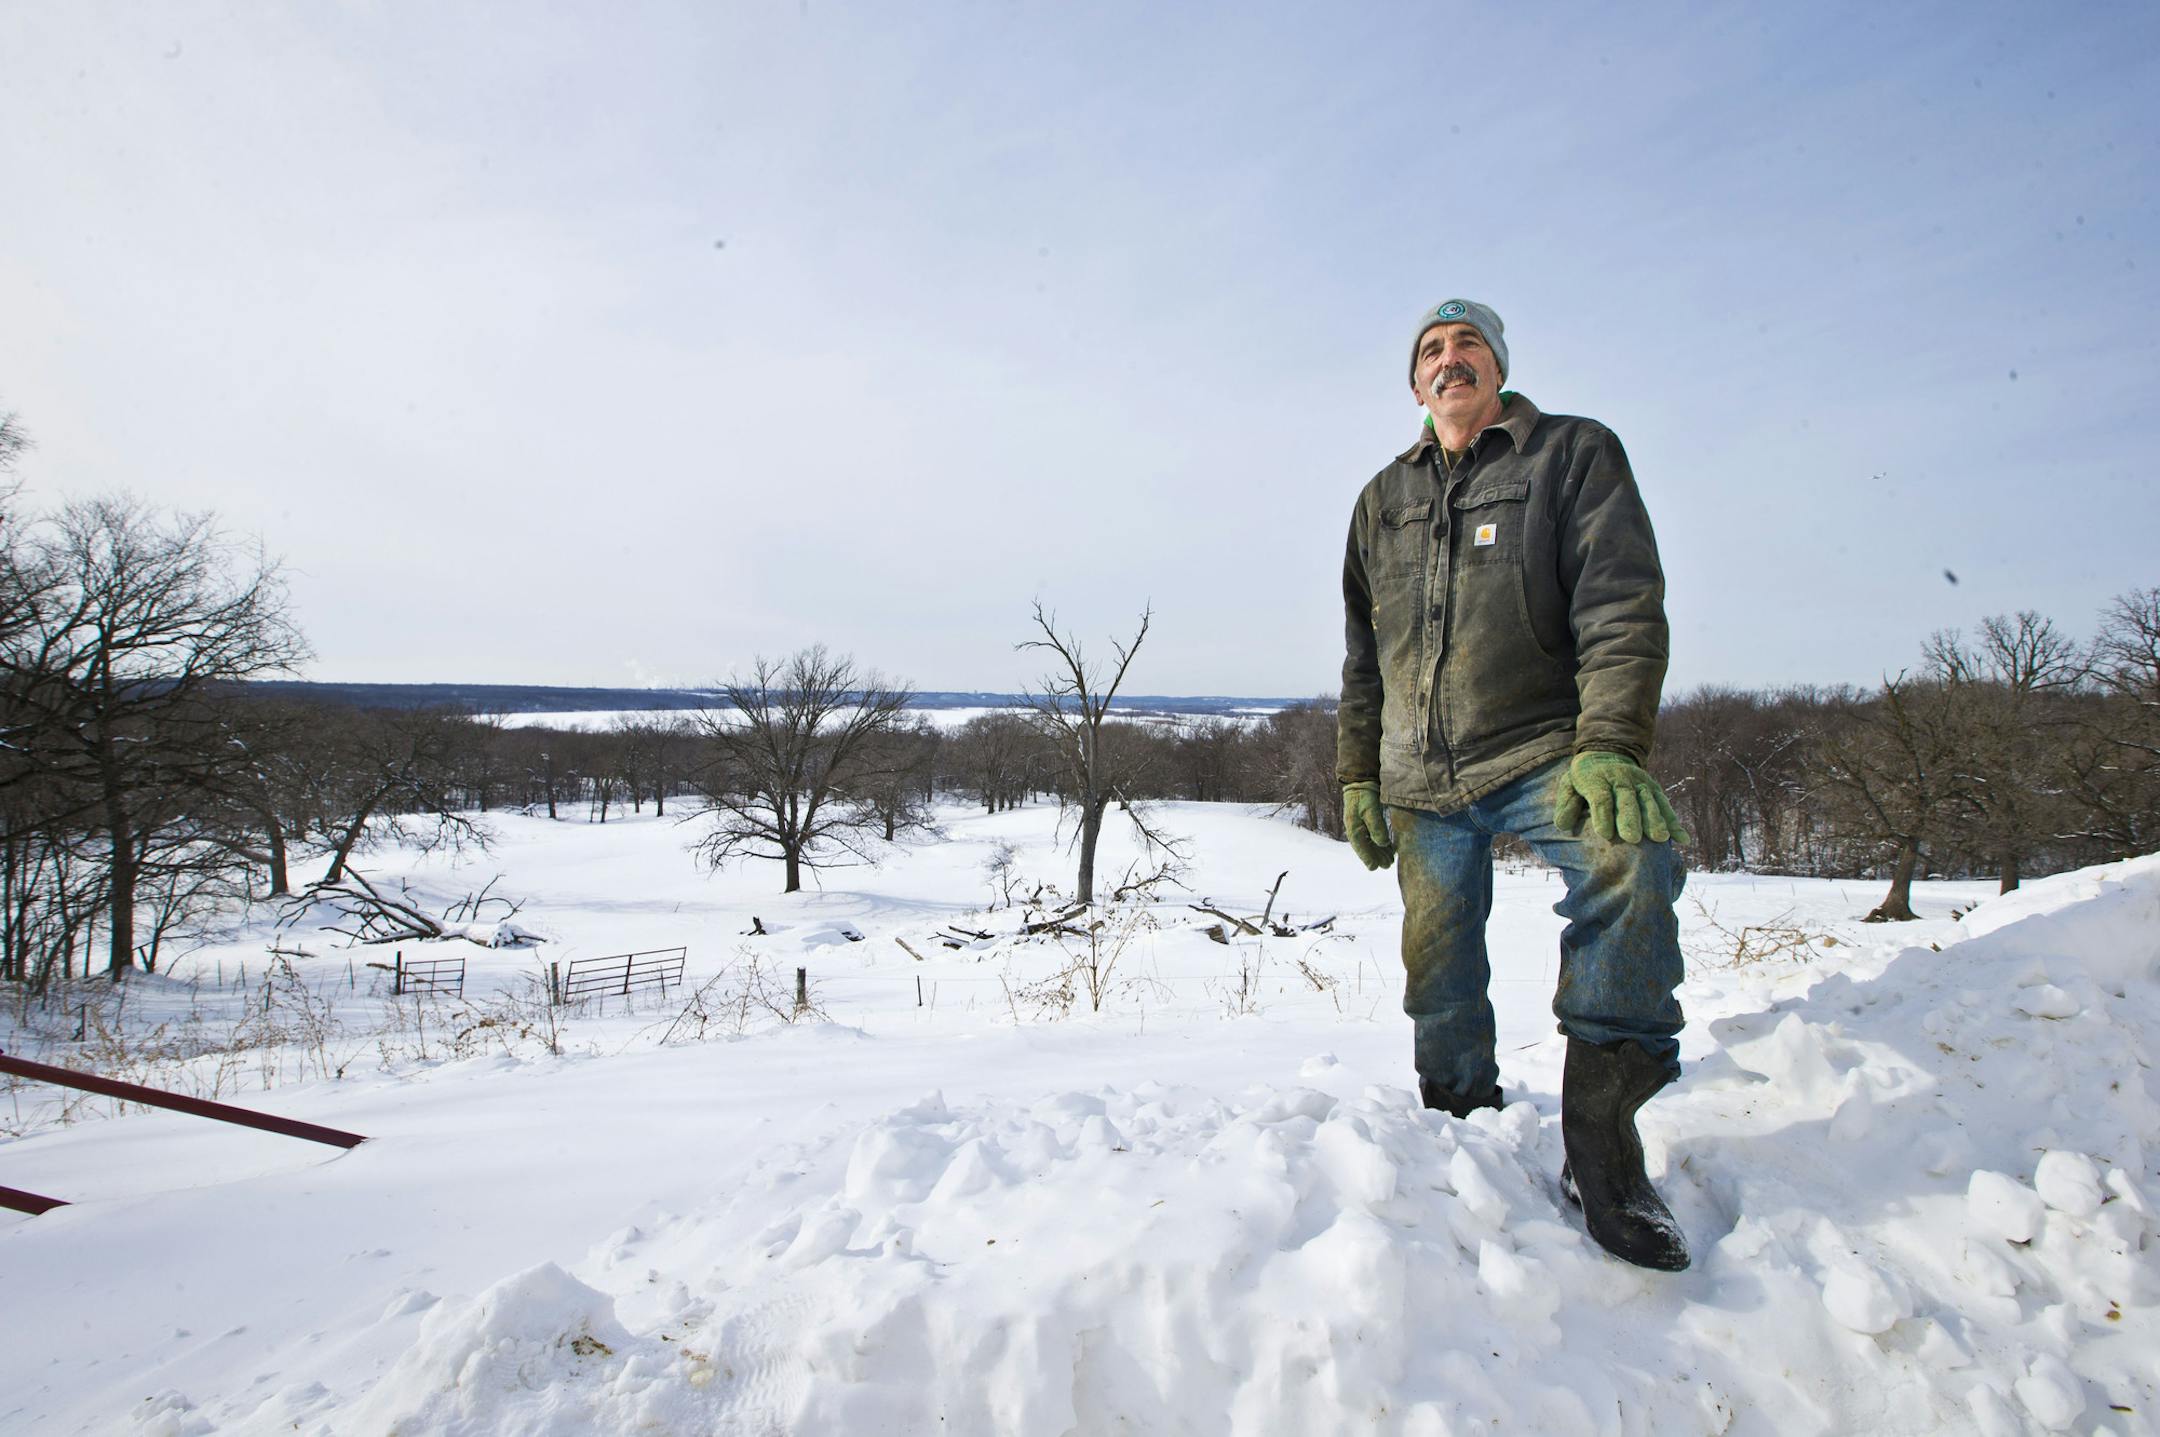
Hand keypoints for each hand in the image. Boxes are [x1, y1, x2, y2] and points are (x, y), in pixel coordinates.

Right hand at [1342, 782, 1394, 869]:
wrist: (1361, 781)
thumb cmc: (1365, 795)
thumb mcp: (1371, 810)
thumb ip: (1376, 827)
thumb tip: (1382, 844)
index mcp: (1353, 828)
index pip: (1361, 847)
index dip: (1368, 858)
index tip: (1376, 868)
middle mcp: (1355, 829)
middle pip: (1365, 847)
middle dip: (1376, 857)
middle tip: (1388, 865)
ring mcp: (1360, 825)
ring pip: (1369, 843)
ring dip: (1379, 851)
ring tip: (1389, 859)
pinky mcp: (1366, 821)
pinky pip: (1371, 836)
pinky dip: (1379, 843)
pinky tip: (1387, 847)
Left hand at [1553, 752, 1688, 844]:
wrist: (1605, 754)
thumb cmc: (1584, 778)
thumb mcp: (1569, 785)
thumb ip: (1566, 804)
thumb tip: (1561, 825)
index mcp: (1596, 779)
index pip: (1600, 797)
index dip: (1602, 814)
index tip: (1604, 833)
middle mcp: (1620, 779)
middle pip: (1626, 799)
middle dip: (1630, 819)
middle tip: (1632, 839)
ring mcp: (1640, 782)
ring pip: (1649, 801)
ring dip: (1655, 820)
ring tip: (1659, 839)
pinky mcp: (1653, 788)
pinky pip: (1665, 805)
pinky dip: (1674, 822)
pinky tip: (1683, 839)